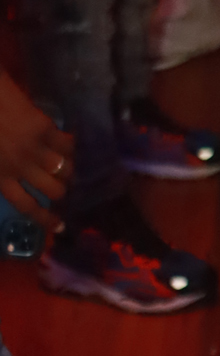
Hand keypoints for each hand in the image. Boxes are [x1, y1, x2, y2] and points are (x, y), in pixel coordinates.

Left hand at [0, 68, 71, 224]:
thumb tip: (13, 185)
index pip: (27, 206)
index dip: (45, 220)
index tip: (60, 227)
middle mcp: (20, 167)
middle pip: (53, 191)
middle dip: (62, 192)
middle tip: (64, 187)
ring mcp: (34, 147)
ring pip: (65, 170)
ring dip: (70, 171)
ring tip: (69, 167)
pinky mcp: (44, 128)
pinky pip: (67, 144)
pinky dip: (70, 146)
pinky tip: (67, 143)